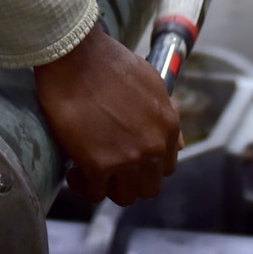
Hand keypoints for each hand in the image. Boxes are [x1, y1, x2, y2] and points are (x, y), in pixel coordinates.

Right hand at [33, 26, 182, 204]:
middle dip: (129, 180)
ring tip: (89, 170)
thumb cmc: (109, 62)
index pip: (166, 166)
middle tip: (109, 167)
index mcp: (167, 126)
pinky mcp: (98, 165)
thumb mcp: (152, 83)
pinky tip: (74, 170)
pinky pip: (94, 193)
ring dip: (108, 187)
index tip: (129, 159)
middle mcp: (153, 147)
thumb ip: (166, 115)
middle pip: (148, 187)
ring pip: (124, 196)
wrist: (77, 56)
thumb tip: (178, 142)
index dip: (147, 166)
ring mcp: (127, 159)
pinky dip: (83, 185)